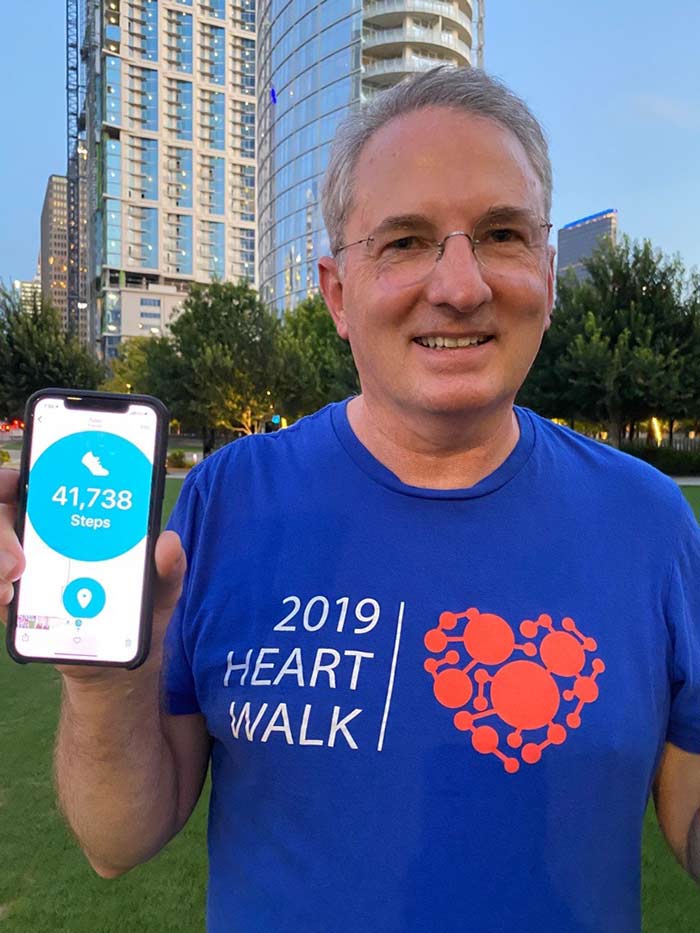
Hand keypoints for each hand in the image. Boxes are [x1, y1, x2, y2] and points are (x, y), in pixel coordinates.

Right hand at [0, 467, 185, 680]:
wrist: (125, 655)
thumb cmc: (141, 604)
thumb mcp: (162, 584)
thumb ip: (169, 565)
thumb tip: (169, 542)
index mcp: (76, 520)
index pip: (35, 486)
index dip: (14, 480)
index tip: (15, 483)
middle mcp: (44, 540)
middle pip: (4, 514)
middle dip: (2, 526)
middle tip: (19, 559)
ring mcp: (26, 571)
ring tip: (14, 578)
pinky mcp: (18, 606)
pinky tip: (8, 599)